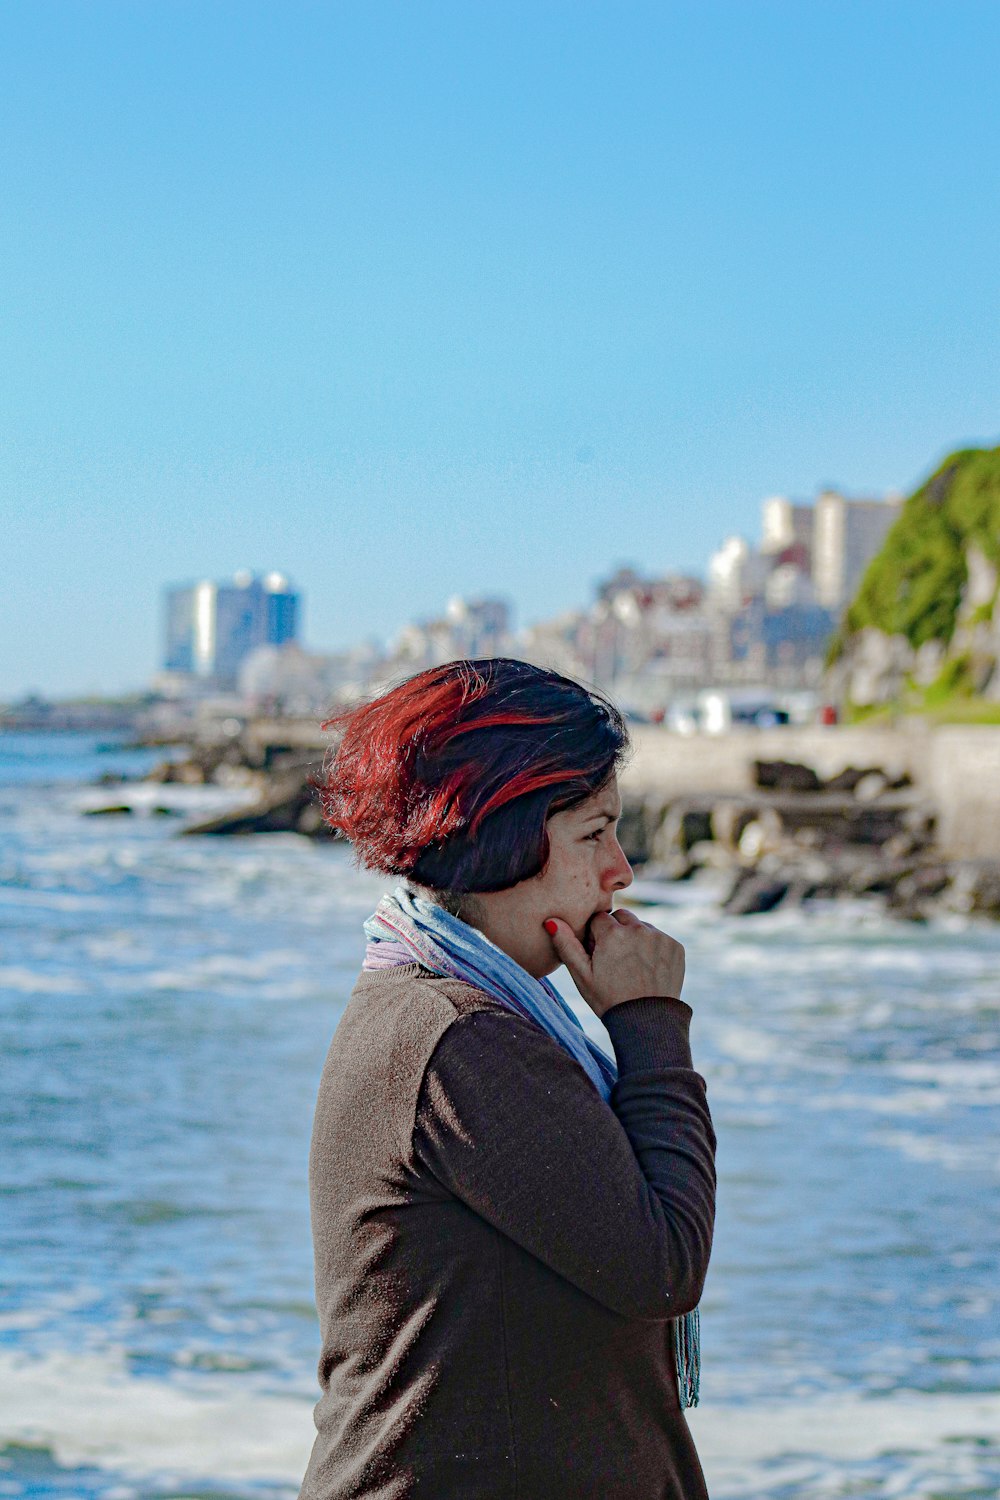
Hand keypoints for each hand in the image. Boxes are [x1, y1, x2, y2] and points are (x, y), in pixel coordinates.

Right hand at [543, 908, 685, 1018]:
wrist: (646, 1022)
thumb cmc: (608, 1000)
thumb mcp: (582, 975)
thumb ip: (566, 944)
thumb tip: (551, 920)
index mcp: (613, 933)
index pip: (599, 919)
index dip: (596, 937)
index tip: (599, 955)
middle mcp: (639, 929)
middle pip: (622, 917)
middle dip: (616, 932)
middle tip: (614, 959)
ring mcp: (660, 937)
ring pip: (641, 927)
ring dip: (635, 938)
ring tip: (632, 967)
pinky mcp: (675, 947)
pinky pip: (659, 938)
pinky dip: (653, 948)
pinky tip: (647, 969)